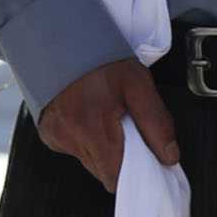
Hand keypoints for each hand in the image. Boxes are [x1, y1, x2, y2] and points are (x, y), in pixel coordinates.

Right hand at [36, 58, 178, 194]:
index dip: (133, 173)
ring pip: (89, 161)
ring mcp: (56, 137)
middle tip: (124, 129)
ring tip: (106, 118)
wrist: (67, 38)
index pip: (115, 178)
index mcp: (94, 128)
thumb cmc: (103, 59)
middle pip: (102, 171)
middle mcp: (70, 138)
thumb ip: (156, 123)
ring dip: (101, 148)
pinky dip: (85, 140)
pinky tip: (89, 116)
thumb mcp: (138, 83)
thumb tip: (169, 157)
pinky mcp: (48, 134)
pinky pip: (74, 149)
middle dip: (118, 157)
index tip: (142, 159)